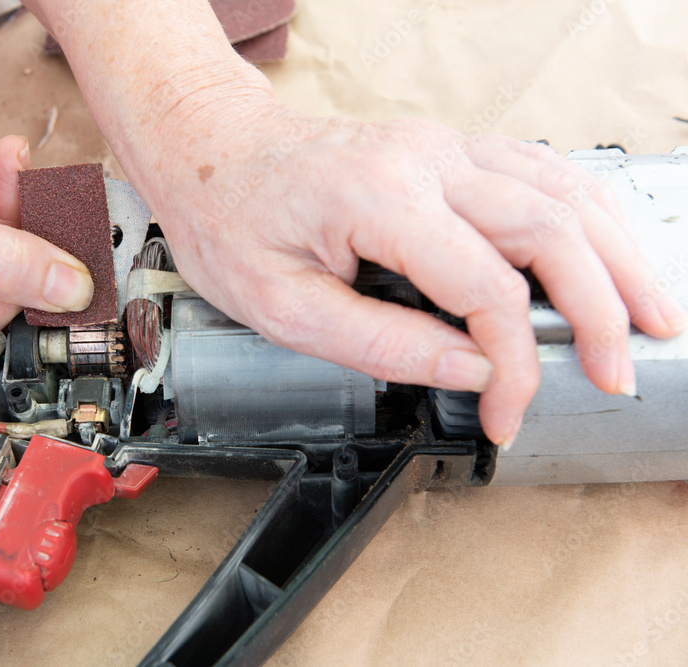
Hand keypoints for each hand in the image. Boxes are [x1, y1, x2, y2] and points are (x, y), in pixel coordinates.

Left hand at [137, 105, 686, 446]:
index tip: (506, 414)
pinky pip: (539, 173)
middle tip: (618, 371)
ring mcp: (442, 147)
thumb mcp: (282, 306)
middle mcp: (426, 160)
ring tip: (650, 314)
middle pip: (550, 229)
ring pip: (561, 192)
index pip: (485, 288)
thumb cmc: (231, 220)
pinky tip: (605, 252)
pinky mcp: (445, 150)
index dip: (513, 364)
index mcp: (379, 198)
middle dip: (599, 310)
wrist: (211, 149)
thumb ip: (380, 342)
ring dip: (615, 256)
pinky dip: (585, 217)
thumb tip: (469, 372)